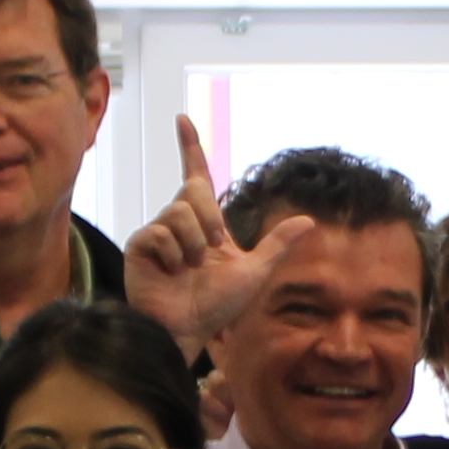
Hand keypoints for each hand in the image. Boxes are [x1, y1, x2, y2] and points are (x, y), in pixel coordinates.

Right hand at [123, 114, 285, 350]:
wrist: (190, 330)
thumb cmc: (217, 307)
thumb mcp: (255, 272)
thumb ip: (277, 245)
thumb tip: (308, 221)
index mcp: (204, 223)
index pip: (196, 176)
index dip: (190, 147)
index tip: (183, 119)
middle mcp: (179, 222)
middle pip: (194, 190)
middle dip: (210, 218)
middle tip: (210, 250)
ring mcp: (158, 233)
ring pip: (179, 212)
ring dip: (193, 244)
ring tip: (189, 268)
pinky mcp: (140, 246)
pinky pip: (159, 232)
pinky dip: (174, 255)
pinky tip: (172, 272)